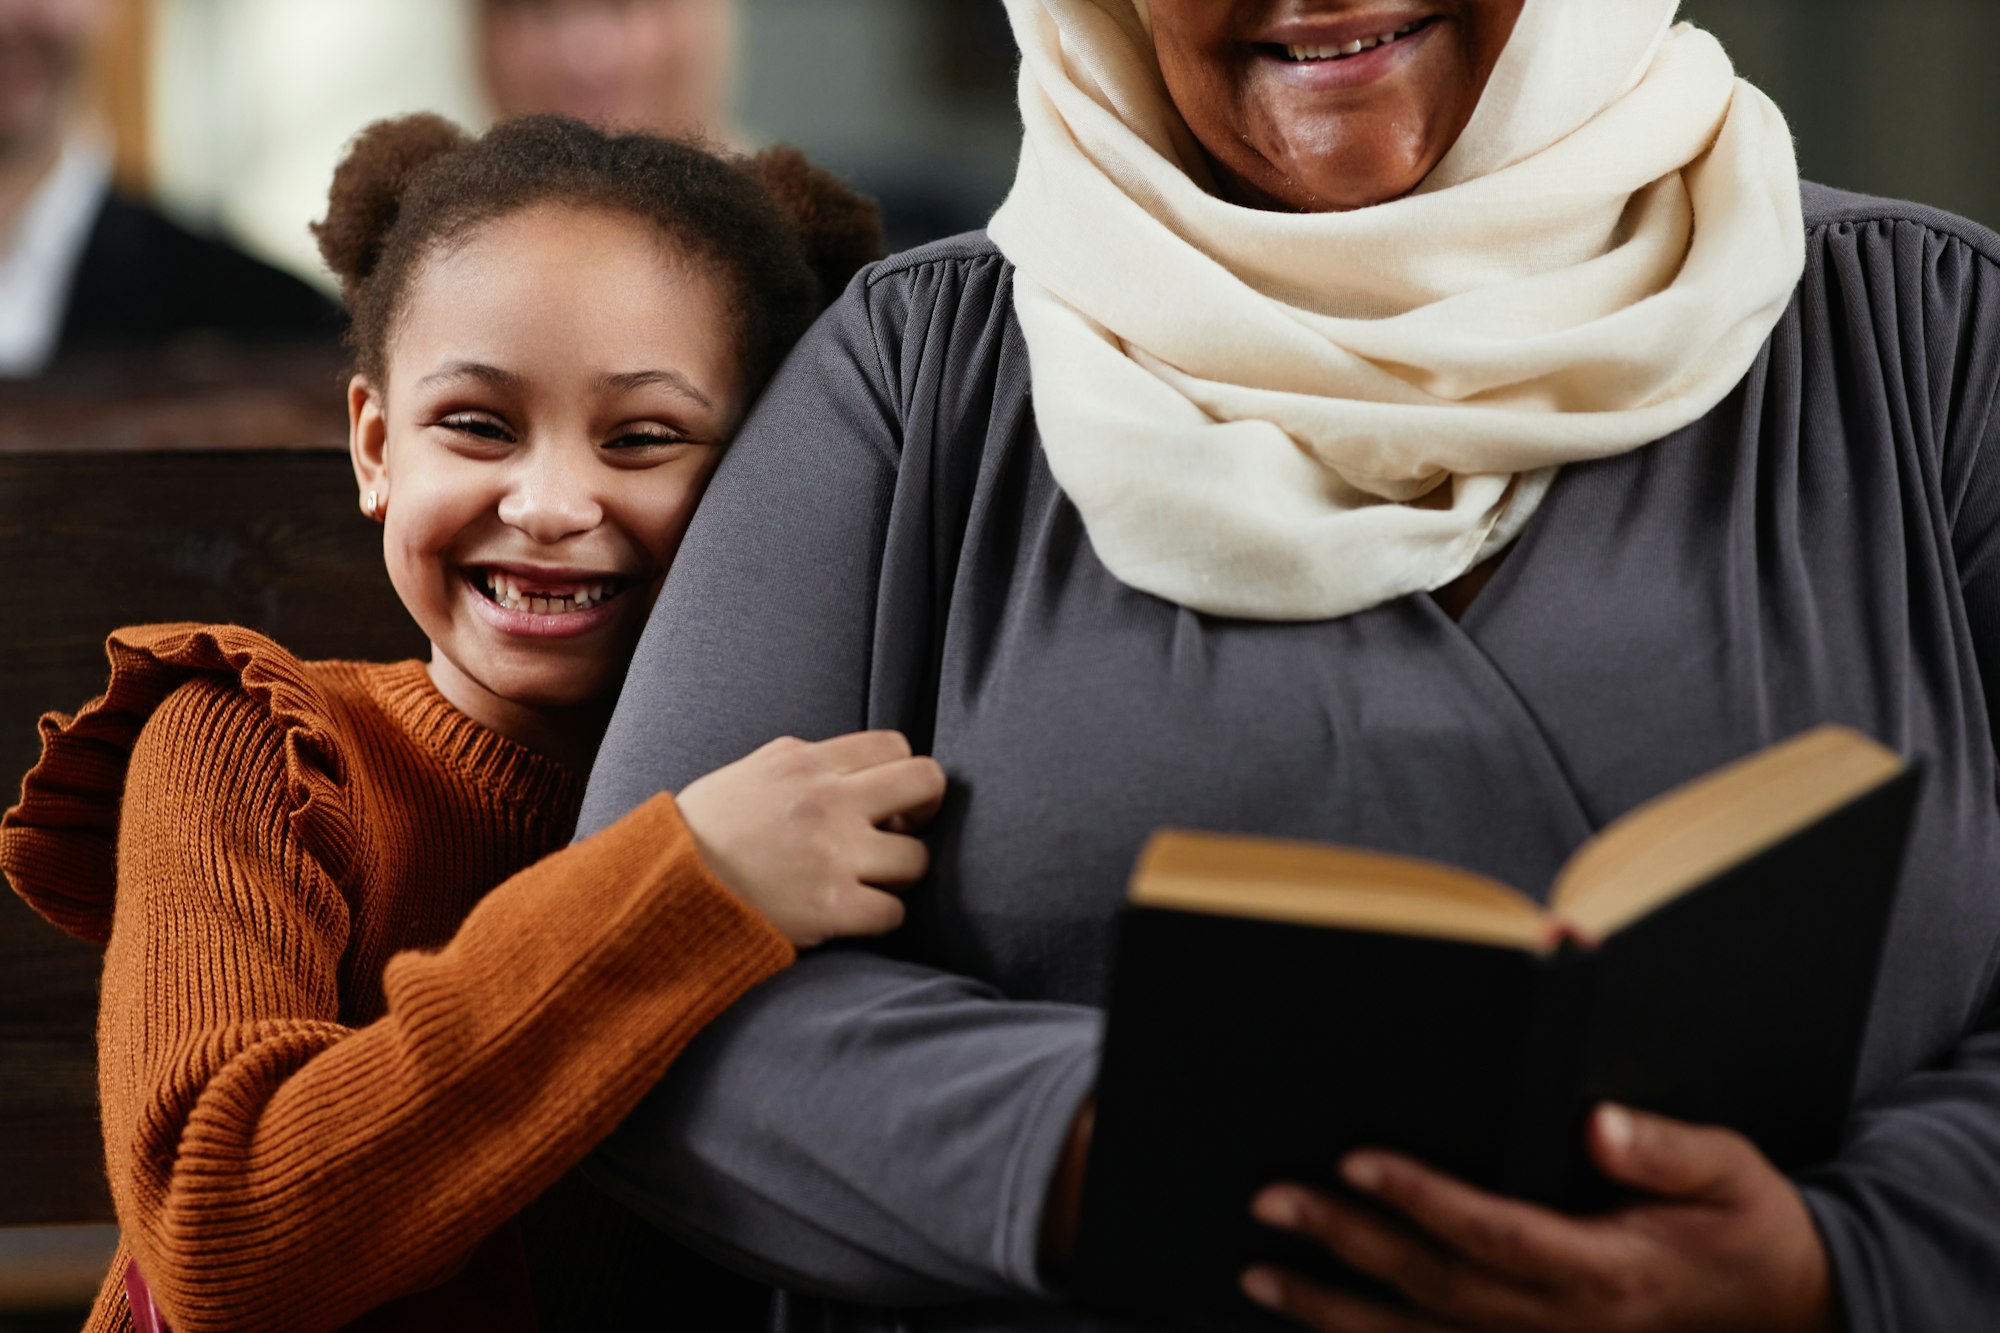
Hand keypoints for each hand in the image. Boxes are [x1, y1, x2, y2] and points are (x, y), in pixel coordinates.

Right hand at [676, 731, 945, 946]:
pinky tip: (855, 914)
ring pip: (918, 858)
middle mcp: (829, 801)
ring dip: (900, 873)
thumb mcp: (753, 770)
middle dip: (925, 810)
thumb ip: (807, 762)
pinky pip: (895, 913)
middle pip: (926, 783)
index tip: (889, 799)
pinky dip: (881, 916)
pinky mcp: (831, 908)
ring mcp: (833, 855)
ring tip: (869, 879)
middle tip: (901, 832)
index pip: (897, 745)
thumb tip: (856, 768)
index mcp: (807, 761)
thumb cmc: (705, 830)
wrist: (664, 885)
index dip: (902, 774)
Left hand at [1241, 1104, 1831, 1332]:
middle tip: (1274, 1201)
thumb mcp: (1732, 1171)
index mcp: (1607, 1270)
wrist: (1794, 1309)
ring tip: (1261, 1273)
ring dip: (1335, 1309)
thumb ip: (1664, 1150)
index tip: (1358, 1160)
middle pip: (1435, 1286)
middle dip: (1347, 1243)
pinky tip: (1320, 1325)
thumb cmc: (1750, 1229)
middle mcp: (1567, 1323)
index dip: (1421, 1198)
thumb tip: (1597, 1122)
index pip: (1493, 1233)